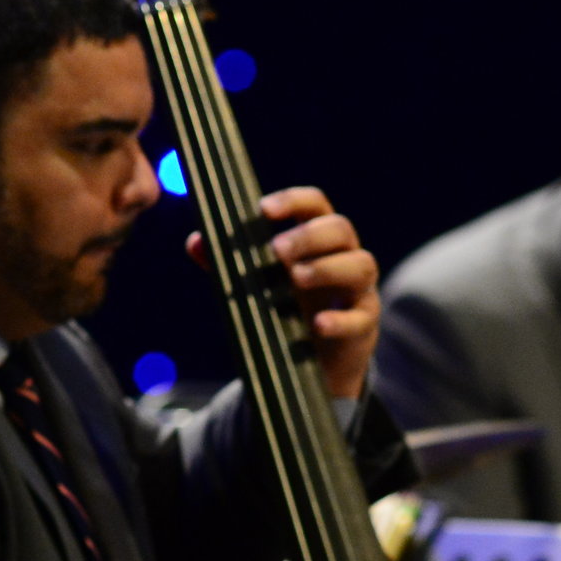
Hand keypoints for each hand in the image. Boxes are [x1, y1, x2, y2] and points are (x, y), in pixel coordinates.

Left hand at [186, 187, 381, 399]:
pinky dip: (340, 319)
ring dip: (327, 268)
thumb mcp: (255, 283)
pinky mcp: (364, 323)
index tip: (264, 209)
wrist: (315, 360)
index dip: (293, 201)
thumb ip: (226, 263)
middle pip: (341, 229)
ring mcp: (359, 289)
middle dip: (309, 236)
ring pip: (361, 265)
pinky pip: (361, 317)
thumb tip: (196, 242)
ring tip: (296, 277)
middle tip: (277, 249)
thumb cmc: (286, 307)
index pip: (315, 205)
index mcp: (317, 238)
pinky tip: (318, 325)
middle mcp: (344, 256)